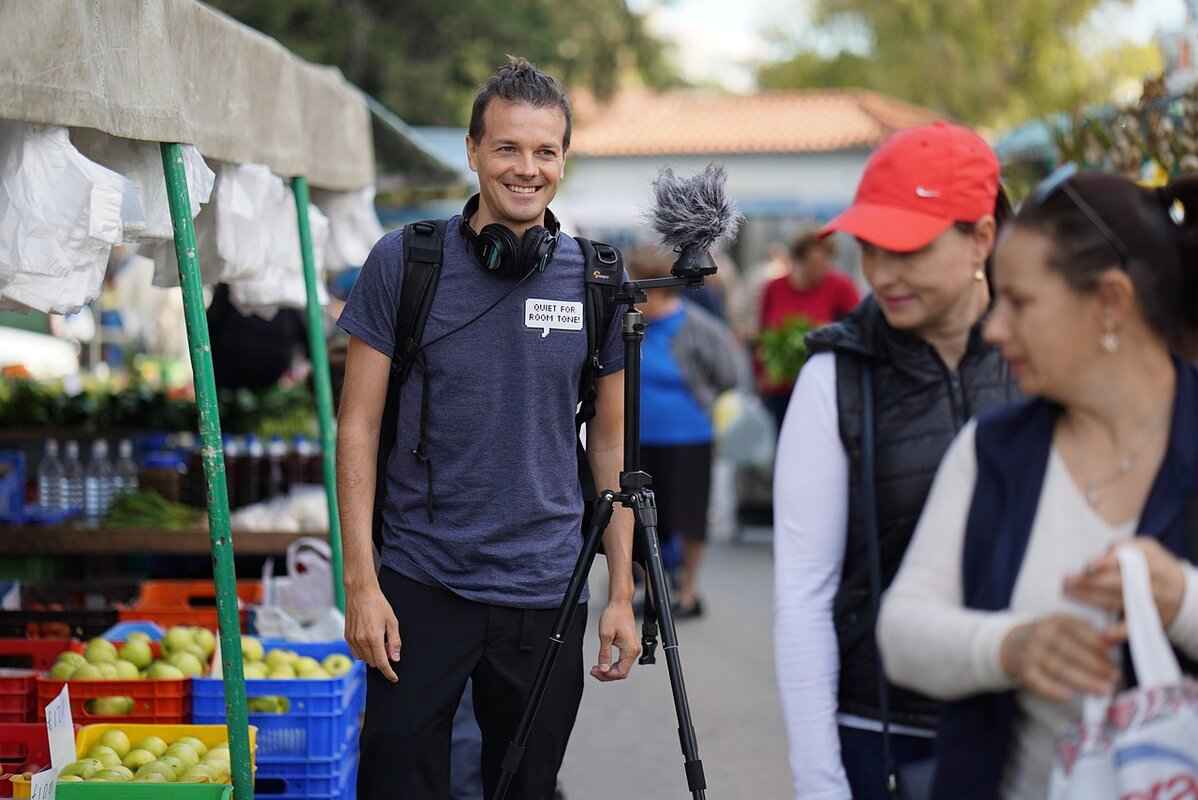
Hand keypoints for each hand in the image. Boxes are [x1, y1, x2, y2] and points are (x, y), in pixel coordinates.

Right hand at [345, 581, 400, 682]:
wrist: (360, 592)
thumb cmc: (378, 604)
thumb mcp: (392, 621)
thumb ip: (394, 642)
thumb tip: (395, 658)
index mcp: (374, 638)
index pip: (382, 663)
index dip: (389, 673)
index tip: (394, 678)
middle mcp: (361, 641)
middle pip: (373, 662)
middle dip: (382, 660)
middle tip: (388, 645)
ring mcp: (352, 640)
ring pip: (364, 659)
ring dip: (372, 656)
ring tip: (378, 639)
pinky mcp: (347, 637)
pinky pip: (356, 653)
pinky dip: (364, 652)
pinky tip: (369, 641)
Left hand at [591, 601, 639, 681]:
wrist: (620, 604)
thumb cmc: (614, 615)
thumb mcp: (605, 636)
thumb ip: (604, 654)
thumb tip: (603, 668)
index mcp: (630, 650)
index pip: (621, 672)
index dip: (607, 675)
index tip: (596, 671)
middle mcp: (634, 650)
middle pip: (622, 672)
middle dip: (607, 674)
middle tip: (594, 671)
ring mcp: (633, 649)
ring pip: (622, 668)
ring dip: (610, 670)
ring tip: (597, 668)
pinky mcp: (629, 646)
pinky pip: (623, 661)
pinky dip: (613, 664)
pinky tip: (604, 663)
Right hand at [1000, 614, 1121, 701]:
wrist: (1013, 644)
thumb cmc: (1050, 638)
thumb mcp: (1065, 627)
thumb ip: (1088, 634)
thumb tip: (1114, 644)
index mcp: (1056, 621)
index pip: (1080, 632)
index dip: (1098, 646)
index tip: (1114, 658)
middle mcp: (1042, 634)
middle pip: (1072, 651)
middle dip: (1096, 666)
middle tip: (1114, 678)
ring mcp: (1031, 652)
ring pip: (1059, 668)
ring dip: (1084, 681)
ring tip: (1103, 690)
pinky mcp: (1024, 671)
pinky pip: (1040, 682)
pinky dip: (1054, 690)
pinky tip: (1070, 696)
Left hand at [1064, 538, 1186, 628]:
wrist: (1184, 592)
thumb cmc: (1154, 564)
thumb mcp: (1145, 547)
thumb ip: (1122, 546)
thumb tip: (1095, 558)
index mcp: (1150, 559)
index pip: (1126, 560)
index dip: (1106, 563)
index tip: (1088, 566)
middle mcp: (1152, 581)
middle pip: (1116, 582)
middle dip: (1089, 582)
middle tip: (1066, 580)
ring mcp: (1151, 602)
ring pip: (1116, 601)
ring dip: (1090, 599)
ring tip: (1068, 593)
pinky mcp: (1150, 620)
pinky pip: (1133, 627)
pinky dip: (1119, 633)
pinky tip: (1102, 634)